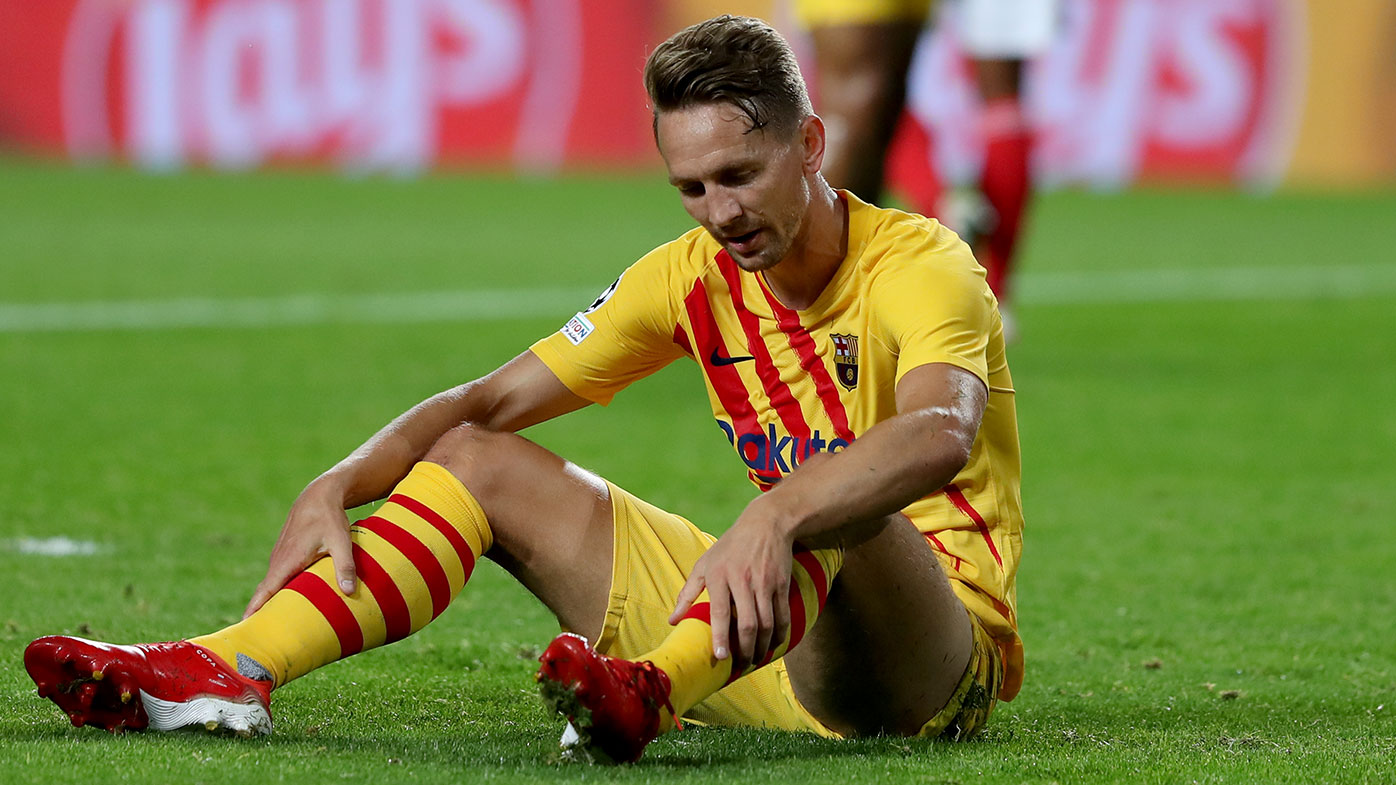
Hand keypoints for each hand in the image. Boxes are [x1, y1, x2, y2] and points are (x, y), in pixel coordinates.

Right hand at [243, 480, 355, 617]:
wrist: (319, 496)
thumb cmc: (329, 518)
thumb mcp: (341, 541)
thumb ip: (345, 566)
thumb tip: (349, 591)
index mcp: (287, 561)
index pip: (265, 591)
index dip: (254, 610)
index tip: (244, 629)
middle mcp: (278, 561)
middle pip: (265, 594)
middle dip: (259, 615)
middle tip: (256, 641)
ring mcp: (279, 558)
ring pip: (272, 587)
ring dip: (269, 605)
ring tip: (268, 630)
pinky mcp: (285, 556)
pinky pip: (278, 579)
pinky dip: (277, 592)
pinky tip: (284, 606)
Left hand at [669, 498, 793, 668]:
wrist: (765, 524)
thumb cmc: (730, 546)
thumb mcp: (704, 564)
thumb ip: (687, 593)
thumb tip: (672, 621)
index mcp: (719, 575)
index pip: (720, 612)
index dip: (721, 637)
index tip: (720, 657)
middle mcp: (743, 580)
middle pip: (748, 623)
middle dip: (746, 650)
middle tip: (741, 665)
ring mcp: (765, 583)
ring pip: (767, 623)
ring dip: (762, 647)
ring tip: (755, 659)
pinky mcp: (782, 584)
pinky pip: (783, 616)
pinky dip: (780, 635)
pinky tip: (774, 645)